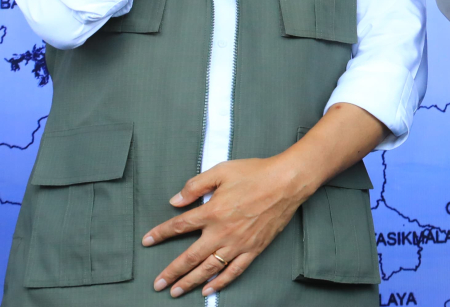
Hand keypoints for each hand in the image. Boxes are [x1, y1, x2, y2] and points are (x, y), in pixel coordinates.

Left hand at [142, 156, 312, 297]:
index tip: (147, 241)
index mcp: (212, 211)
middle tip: (157, 284)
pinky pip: (234, 271)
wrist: (287, 181)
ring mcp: (238, 243)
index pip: (179, 226)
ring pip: (208, 269)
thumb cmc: (256, 173)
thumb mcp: (222, 170)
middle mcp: (222, 232)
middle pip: (189, 257)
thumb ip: (196, 185)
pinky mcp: (253, 249)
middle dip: (170, 272)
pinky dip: (220, 282)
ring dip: (190, 282)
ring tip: (176, 291)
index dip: (160, 234)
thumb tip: (175, 200)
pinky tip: (209, 290)